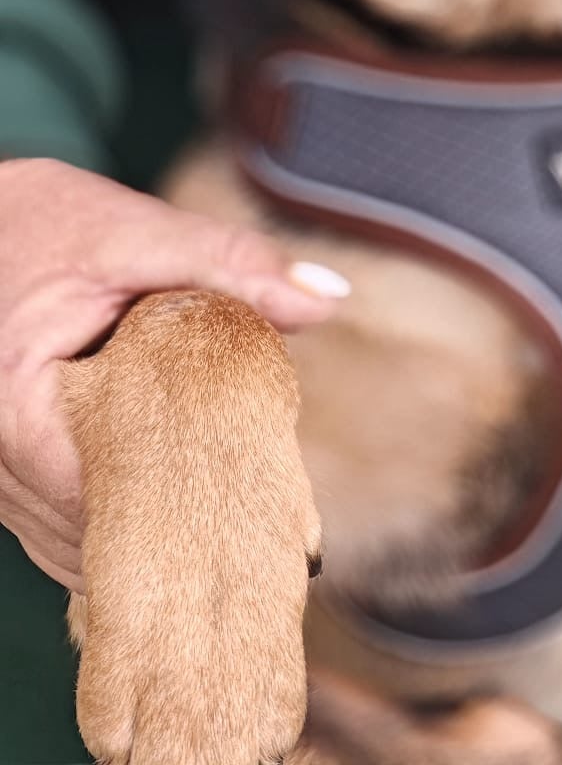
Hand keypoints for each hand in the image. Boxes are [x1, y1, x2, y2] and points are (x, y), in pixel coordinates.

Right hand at [0, 158, 349, 591]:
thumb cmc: (52, 225)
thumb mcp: (140, 233)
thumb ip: (231, 264)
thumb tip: (326, 295)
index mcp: (17, 410)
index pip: (114, 498)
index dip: (198, 498)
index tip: (267, 488)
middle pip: (102, 530)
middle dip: (183, 515)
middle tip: (268, 502)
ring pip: (83, 541)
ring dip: (153, 522)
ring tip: (234, 498)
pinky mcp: (10, 480)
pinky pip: (69, 526)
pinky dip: (123, 515)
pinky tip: (184, 493)